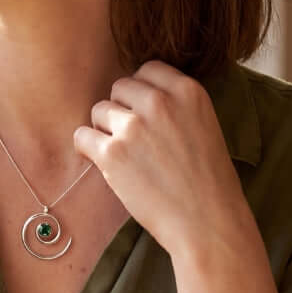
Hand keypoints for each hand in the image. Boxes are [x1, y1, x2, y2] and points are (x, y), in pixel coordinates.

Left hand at [74, 61, 248, 254]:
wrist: (208, 222)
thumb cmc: (209, 181)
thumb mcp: (204, 126)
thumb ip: (175, 105)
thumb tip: (138, 96)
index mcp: (187, 90)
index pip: (147, 70)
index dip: (141, 93)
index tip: (146, 115)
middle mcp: (159, 101)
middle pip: (119, 88)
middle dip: (122, 111)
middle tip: (136, 141)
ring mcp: (133, 126)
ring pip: (99, 110)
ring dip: (105, 131)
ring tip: (126, 157)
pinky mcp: (112, 153)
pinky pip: (82, 136)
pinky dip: (88, 149)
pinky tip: (105, 164)